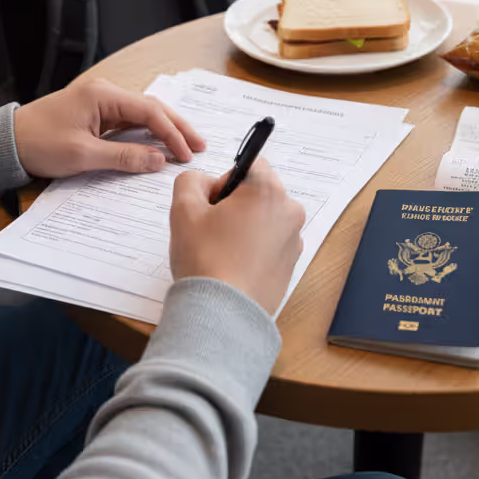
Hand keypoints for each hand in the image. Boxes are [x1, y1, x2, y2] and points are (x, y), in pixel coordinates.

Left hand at [13, 77, 205, 177]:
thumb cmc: (39, 144)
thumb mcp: (83, 155)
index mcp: (102, 95)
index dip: (172, 134)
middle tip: (200, 146)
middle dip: (177, 127)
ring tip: (186, 145)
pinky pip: (128, 121)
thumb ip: (124, 157)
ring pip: (142, 113)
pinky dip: (147, 132)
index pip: (149, 112)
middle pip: (151, 107)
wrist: (5, 143)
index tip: (186, 155)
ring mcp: (100, 102)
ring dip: (164, 129)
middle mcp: (105, 92)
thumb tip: (158, 161)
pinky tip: (160, 144)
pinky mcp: (95, 114)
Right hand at [169, 158, 305, 314]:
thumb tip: (205, 184)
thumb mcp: (183, 209)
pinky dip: (253, 249)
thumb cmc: (205, 259)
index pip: (249, 164)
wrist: (223, 313)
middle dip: (234, 204)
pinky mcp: (291, 265)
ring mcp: (294, 240)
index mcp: (268, 191)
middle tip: (211, 230)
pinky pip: (270, 244)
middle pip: (259, 192)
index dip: (225, 180)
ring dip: (244, 227)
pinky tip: (233, 267)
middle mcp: (289, 211)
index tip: (211, 205)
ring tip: (221, 252)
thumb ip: (191, 181)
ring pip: (264, 219)